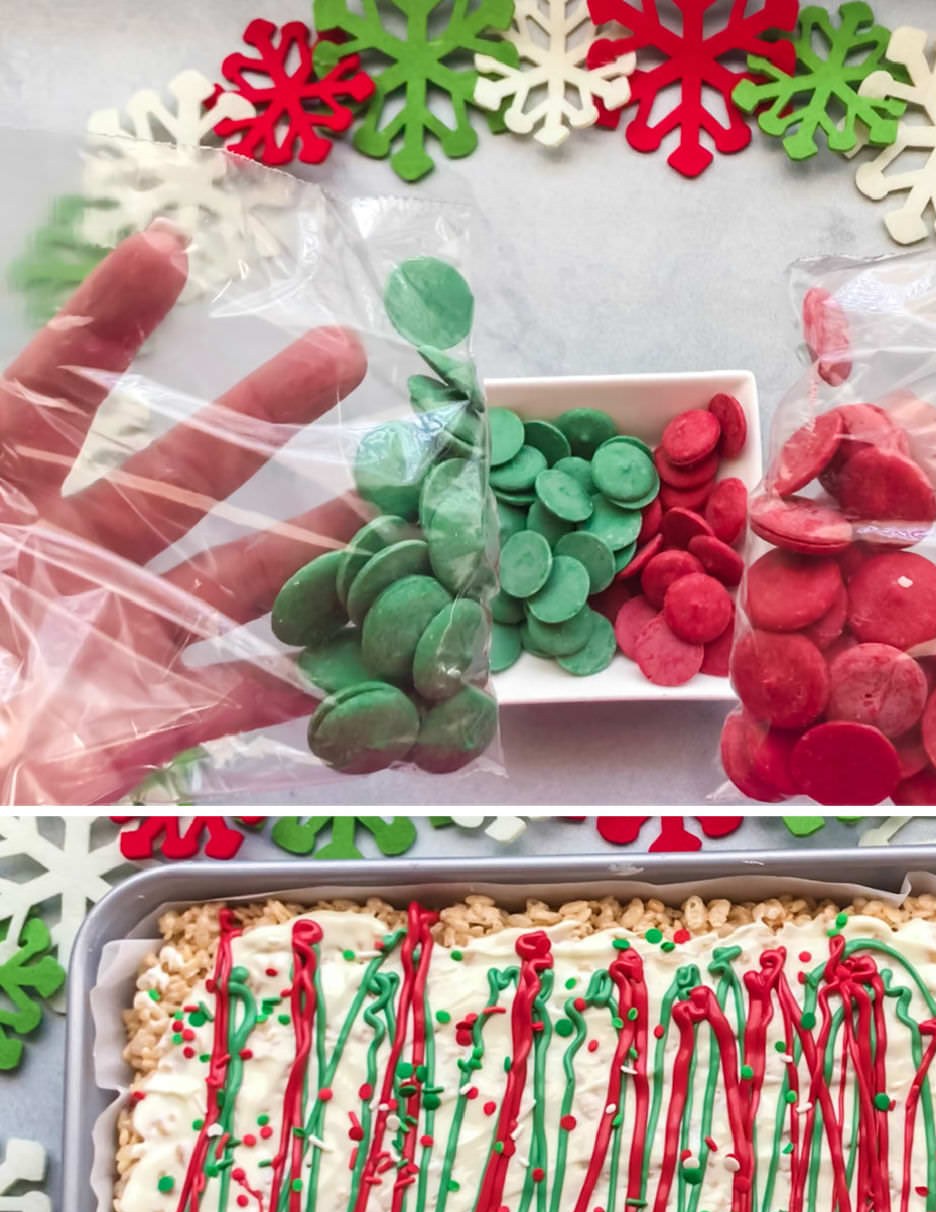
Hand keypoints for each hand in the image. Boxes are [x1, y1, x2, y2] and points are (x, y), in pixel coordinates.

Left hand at [0, 225, 367, 803]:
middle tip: (340, 353)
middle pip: (181, 469)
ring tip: (384, 506)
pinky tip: (351, 661)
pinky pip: (229, 699)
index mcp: (3, 502)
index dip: (109, 323)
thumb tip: (7, 394)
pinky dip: (288, 686)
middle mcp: (74, 558)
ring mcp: (118, 637)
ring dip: (311, 545)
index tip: (169, 251)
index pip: (55, 397)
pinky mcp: (143, 722)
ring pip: (231, 579)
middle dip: (263, 408)